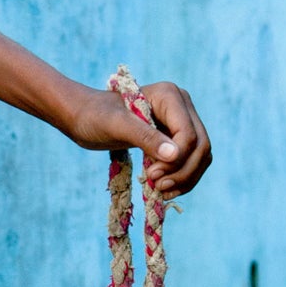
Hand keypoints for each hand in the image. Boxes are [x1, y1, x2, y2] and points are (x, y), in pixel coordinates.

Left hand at [65, 79, 211, 199]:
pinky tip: (164, 190)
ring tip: (161, 191)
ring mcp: (181, 121)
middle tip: (158, 187)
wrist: (85, 116)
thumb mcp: (116, 126)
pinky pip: (191, 161)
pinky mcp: (176, 137)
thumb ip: (145, 137)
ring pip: (201, 156)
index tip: (151, 175)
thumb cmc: (94, 116)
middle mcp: (182, 105)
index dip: (176, 159)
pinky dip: (182, 178)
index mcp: (170, 95)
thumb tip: (174, 155)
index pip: (188, 134)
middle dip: (183, 171)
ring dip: (185, 178)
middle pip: (200, 146)